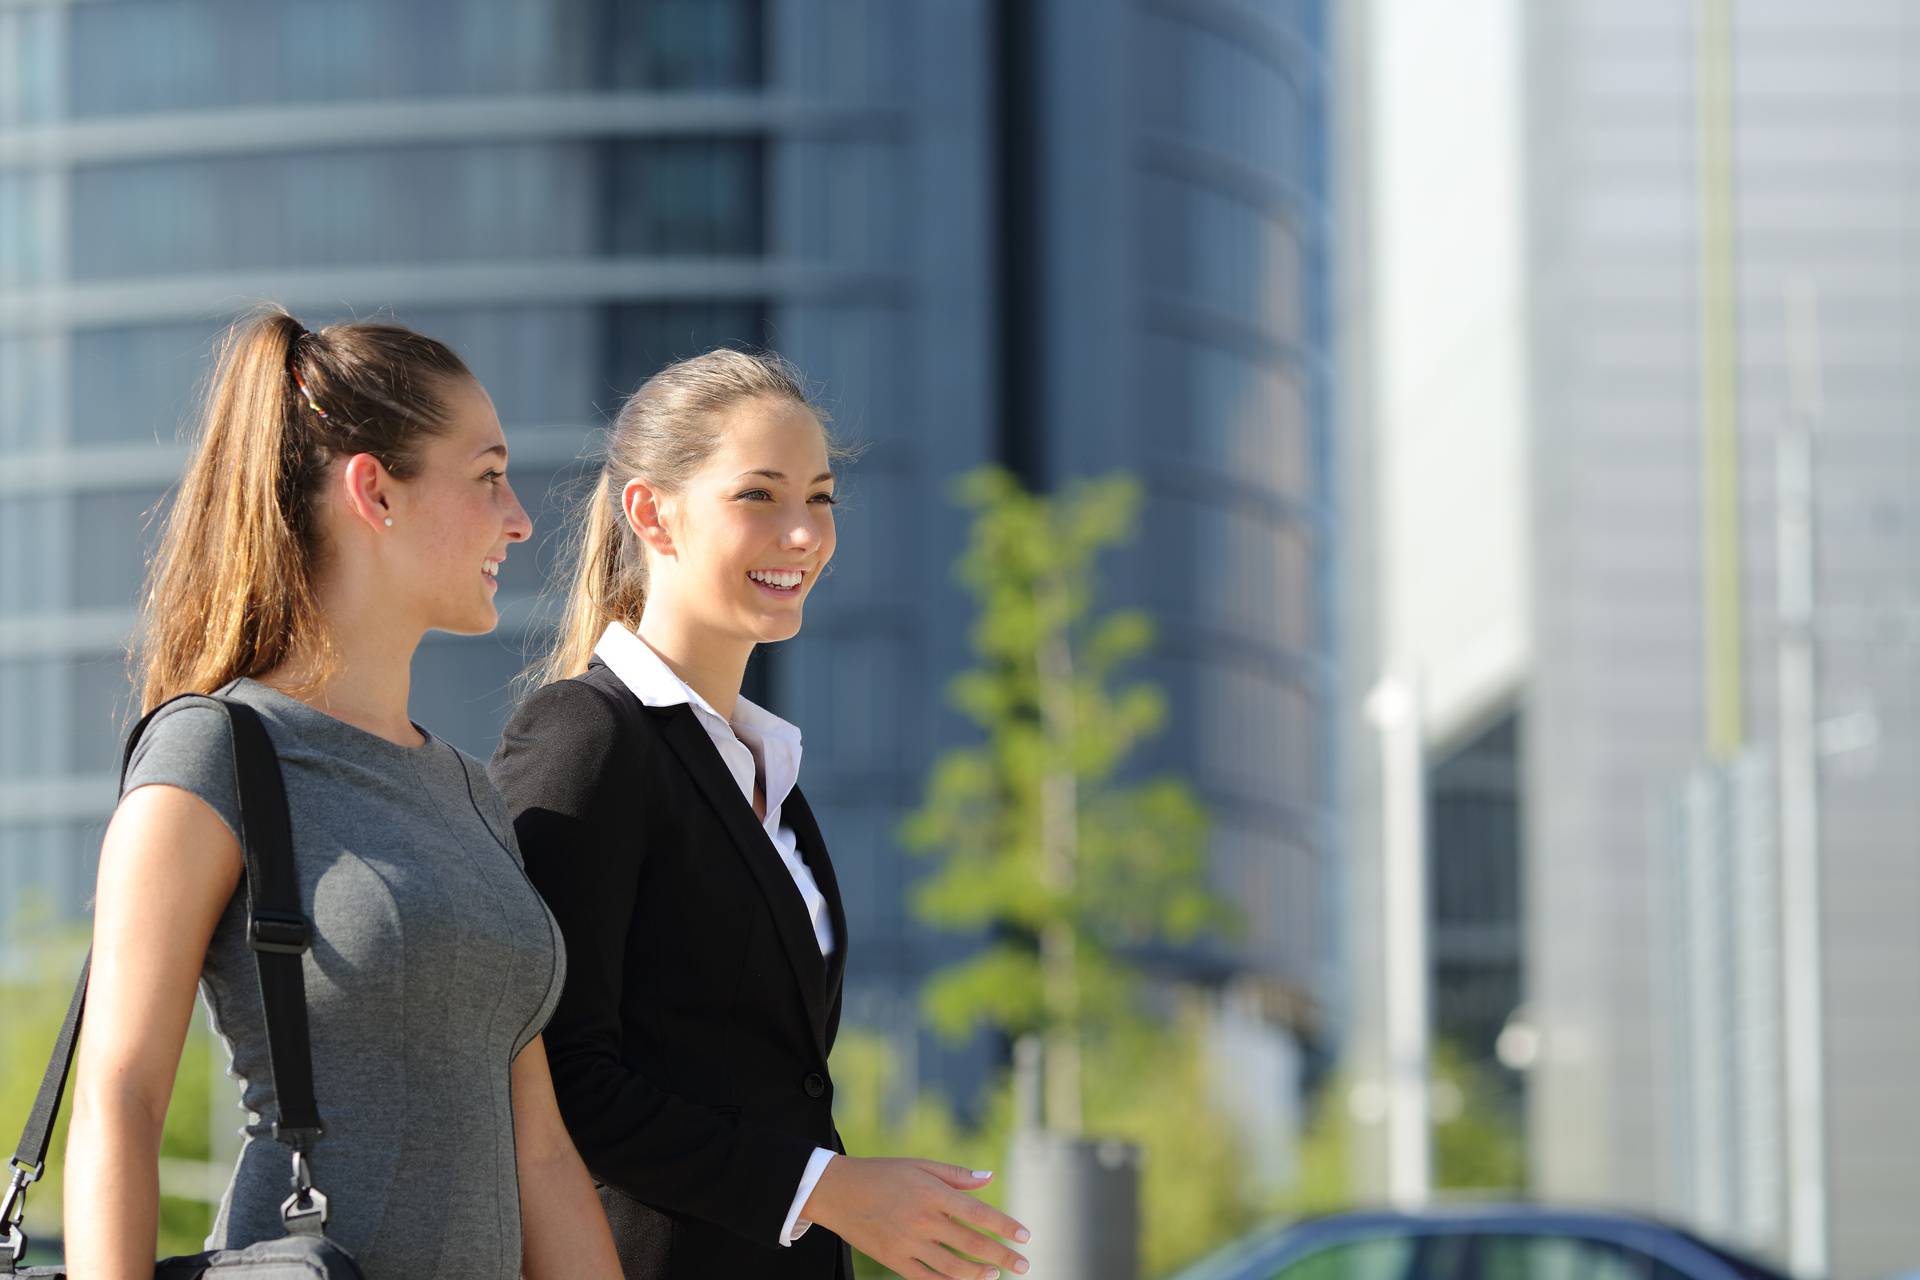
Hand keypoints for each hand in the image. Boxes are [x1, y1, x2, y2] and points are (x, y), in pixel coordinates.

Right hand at [802, 1156, 1030, 1278]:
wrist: (836, 1191)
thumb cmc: (882, 1173)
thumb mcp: (919, 1165)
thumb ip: (956, 1175)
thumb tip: (990, 1178)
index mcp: (932, 1193)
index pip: (979, 1214)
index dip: (1005, 1226)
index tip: (1025, 1237)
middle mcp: (923, 1220)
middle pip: (972, 1244)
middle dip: (1003, 1256)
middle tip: (1024, 1265)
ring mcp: (908, 1243)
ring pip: (953, 1267)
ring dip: (979, 1273)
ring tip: (995, 1274)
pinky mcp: (893, 1260)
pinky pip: (926, 1279)